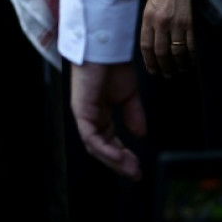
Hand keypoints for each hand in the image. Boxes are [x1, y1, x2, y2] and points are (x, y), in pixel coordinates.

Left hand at [70, 61, 144, 180]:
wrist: (106, 47)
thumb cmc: (113, 65)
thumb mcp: (128, 95)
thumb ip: (132, 115)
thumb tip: (140, 135)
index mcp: (100, 114)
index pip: (108, 141)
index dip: (123, 156)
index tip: (138, 167)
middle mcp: (90, 116)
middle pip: (101, 148)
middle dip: (119, 163)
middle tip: (135, 174)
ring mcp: (84, 114)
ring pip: (95, 146)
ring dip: (113, 160)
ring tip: (130, 169)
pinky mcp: (81, 110)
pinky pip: (90, 136)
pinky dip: (104, 148)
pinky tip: (118, 156)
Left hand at [140, 0, 193, 77]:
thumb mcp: (152, 3)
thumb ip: (150, 22)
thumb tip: (152, 43)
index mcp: (148, 17)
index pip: (146, 46)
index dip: (149, 61)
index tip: (153, 70)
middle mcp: (161, 22)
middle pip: (161, 52)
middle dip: (164, 67)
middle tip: (167, 75)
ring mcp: (177, 23)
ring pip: (177, 51)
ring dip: (179, 64)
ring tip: (181, 70)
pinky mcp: (191, 22)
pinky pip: (191, 45)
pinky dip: (192, 56)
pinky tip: (192, 61)